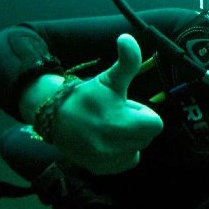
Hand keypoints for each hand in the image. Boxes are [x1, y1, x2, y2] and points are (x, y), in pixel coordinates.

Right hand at [53, 34, 162, 173]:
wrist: (53, 118)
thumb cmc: (86, 97)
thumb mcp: (109, 79)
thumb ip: (127, 62)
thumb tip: (128, 38)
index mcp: (121, 124)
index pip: (155, 124)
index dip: (143, 113)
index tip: (126, 107)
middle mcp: (116, 147)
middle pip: (147, 136)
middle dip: (136, 125)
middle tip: (115, 116)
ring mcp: (108, 161)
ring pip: (137, 148)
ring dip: (129, 138)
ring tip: (108, 127)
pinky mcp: (102, 170)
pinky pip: (126, 161)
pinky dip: (121, 152)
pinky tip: (105, 141)